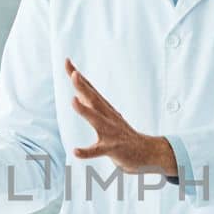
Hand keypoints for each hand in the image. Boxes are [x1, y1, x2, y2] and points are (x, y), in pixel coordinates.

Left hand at [66, 59, 176, 175]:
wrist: (147, 152)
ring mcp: (111, 132)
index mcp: (105, 109)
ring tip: (73, 101)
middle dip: (83, 86)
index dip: (77, 76)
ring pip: (97, 120)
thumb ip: (92, 106)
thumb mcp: (107, 117)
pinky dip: (87, 151)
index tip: (66, 61)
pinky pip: (98, 150)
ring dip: (85, 110)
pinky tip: (76, 151)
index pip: (89, 89)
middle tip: (73, 73)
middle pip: (94, 99)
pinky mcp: (113, 148)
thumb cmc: (122, 135)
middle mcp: (108, 117)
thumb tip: (78, 94)